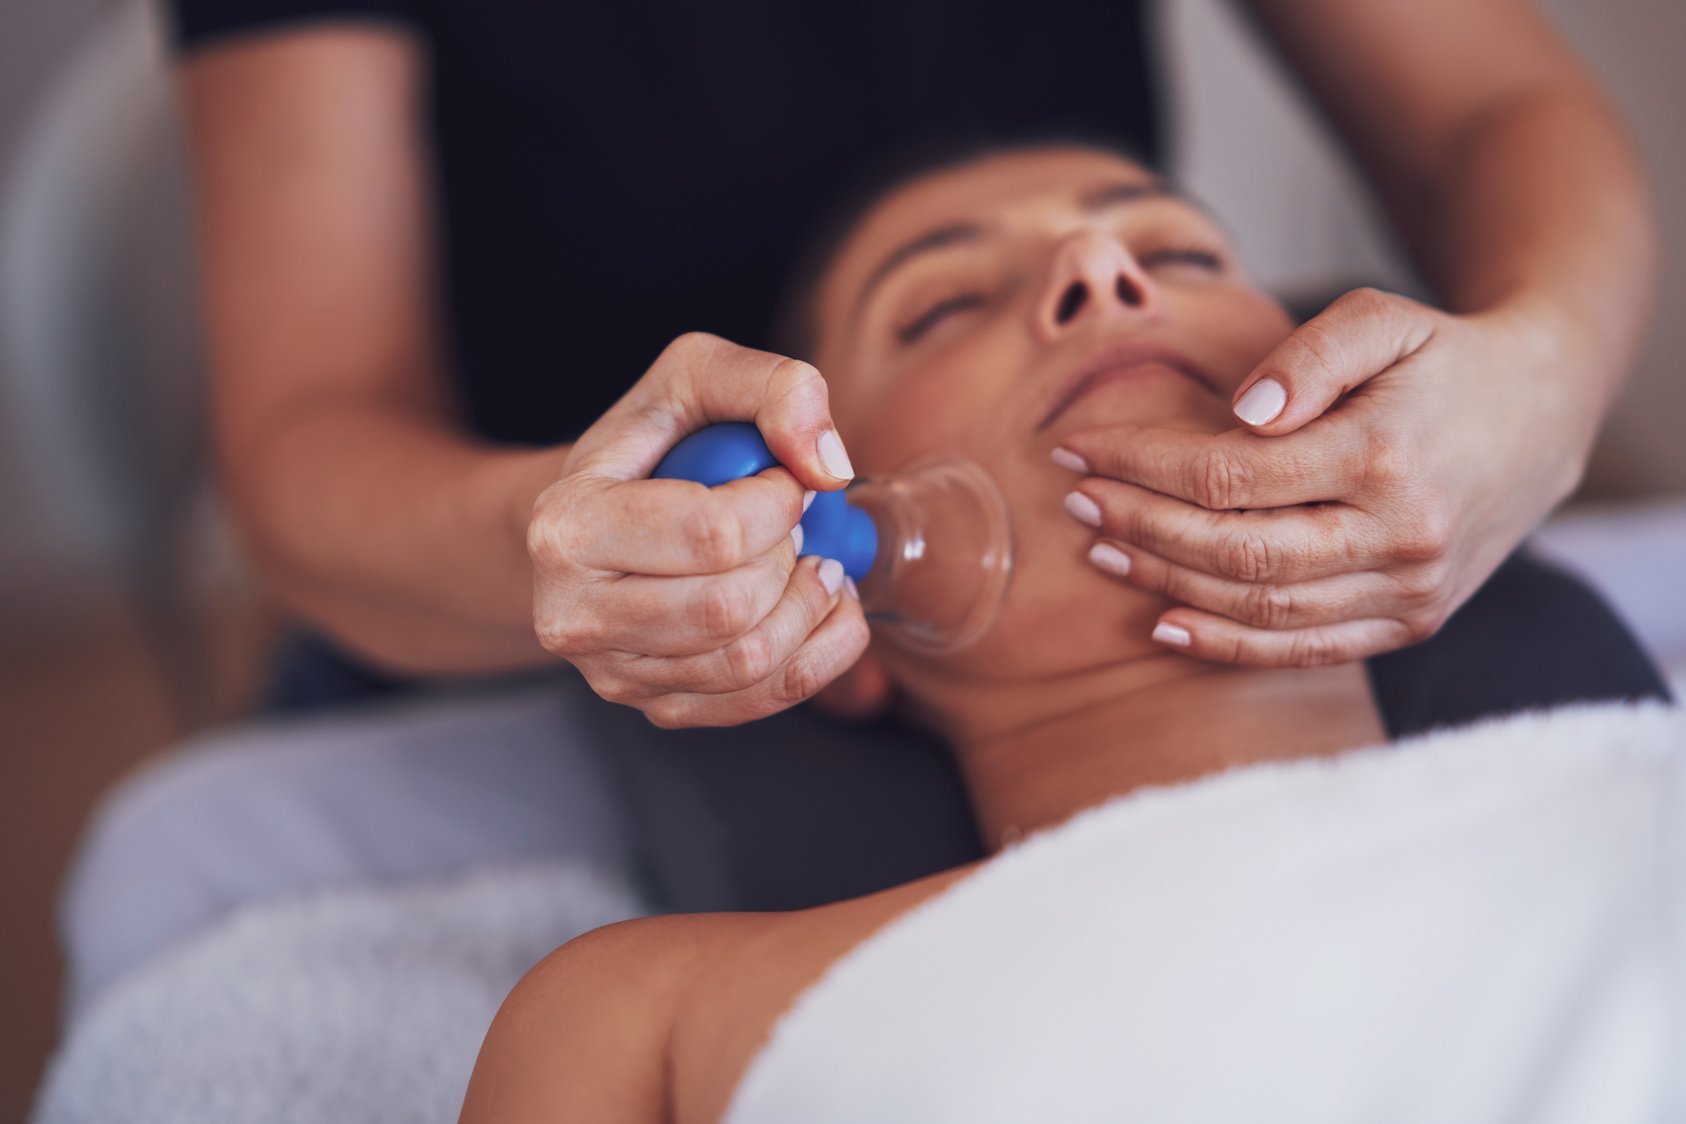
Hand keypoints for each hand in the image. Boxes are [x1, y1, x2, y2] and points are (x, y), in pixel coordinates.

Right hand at [528, 332, 869, 725]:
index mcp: (568, 528)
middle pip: (731, 609)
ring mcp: (613, 674)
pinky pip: (764, 699)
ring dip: (812, 607)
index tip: (784, 479)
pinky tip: (820, 606)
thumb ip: (774, 387)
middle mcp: (574, 615)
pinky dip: (821, 650)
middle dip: (791, 559)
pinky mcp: (657, 707)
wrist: (590, 525)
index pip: (711, 535)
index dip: (779, 503)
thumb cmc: (648, 448)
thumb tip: (829, 467)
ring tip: (814, 562)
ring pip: (750, 663)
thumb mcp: (695, 375)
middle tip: (798, 525)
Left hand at [1054, 289, 1590, 665]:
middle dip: (1140, 526)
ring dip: (1167, 582)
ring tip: (1102, 549)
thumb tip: (1242, 412)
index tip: (1079, 449)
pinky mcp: (1412, 623)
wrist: (1541, 413)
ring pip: (1260, 605)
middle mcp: (1401, 537)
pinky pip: (1304, 647)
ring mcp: (1409, 592)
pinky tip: (1164, 622)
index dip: (1141, 465)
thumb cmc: (1441, 359)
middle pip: (1233, 548)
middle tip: (1075, 502)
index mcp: (1385, 457)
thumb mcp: (1384, 318)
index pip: (1228, 474)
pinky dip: (1228, 643)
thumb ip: (1312, 352)